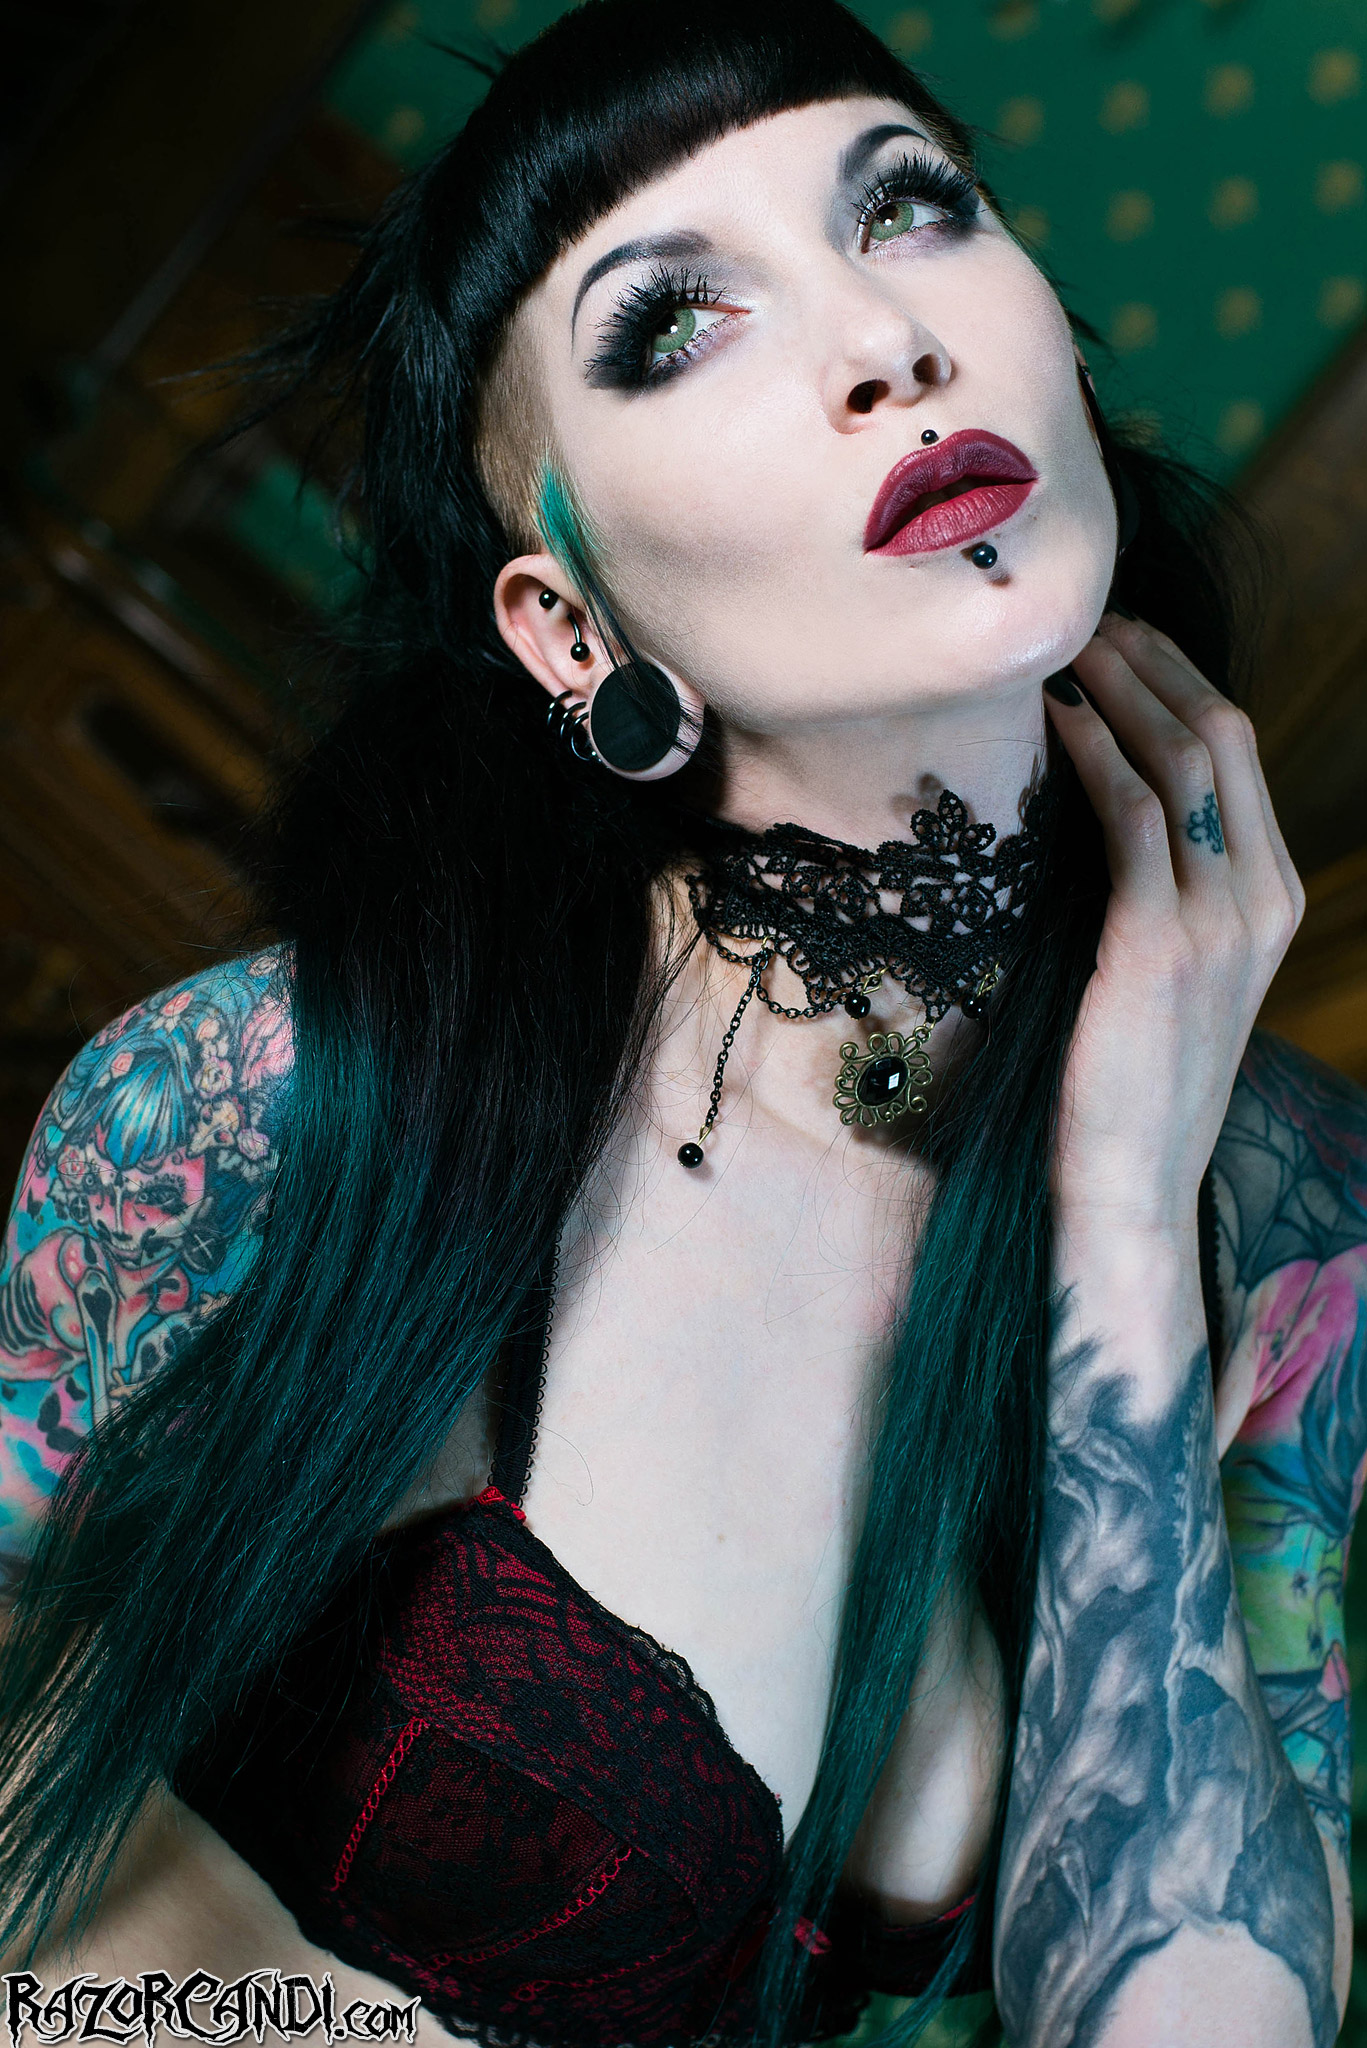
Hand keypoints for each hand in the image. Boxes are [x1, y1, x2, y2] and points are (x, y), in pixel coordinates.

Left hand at [1044, 614, 1303, 1246]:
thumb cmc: (1126, 1073)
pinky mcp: (1161, 943)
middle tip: (1078, 619)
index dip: (1176, 679)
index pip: (1236, 752)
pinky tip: (1047, 722)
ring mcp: (1223, 920)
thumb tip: (1097, 799)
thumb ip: (1159, 885)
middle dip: (1149, 661)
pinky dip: (1090, 752)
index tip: (1115, 639)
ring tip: (1055, 650)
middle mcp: (1266, 896)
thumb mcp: (1166, 965)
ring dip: (1115, 688)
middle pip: (1220, 733)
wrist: (1131, 1180)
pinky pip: (1129, 815)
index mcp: (1275, 895)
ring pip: (1180, 758)